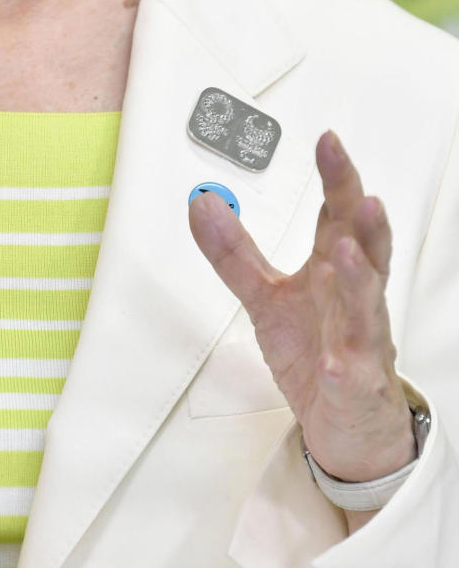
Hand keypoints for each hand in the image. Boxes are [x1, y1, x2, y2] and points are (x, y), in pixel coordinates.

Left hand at [189, 131, 413, 484]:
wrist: (347, 425)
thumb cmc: (317, 351)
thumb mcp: (265, 297)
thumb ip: (234, 251)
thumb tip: (201, 202)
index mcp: (333, 270)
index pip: (339, 215)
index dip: (337, 178)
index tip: (327, 142)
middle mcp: (354, 298)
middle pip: (365, 251)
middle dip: (363, 220)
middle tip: (360, 192)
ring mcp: (360, 342)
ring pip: (367, 307)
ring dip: (358, 279)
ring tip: (346, 252)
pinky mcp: (355, 386)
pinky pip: (350, 375)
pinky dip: (342, 366)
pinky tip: (333, 361)